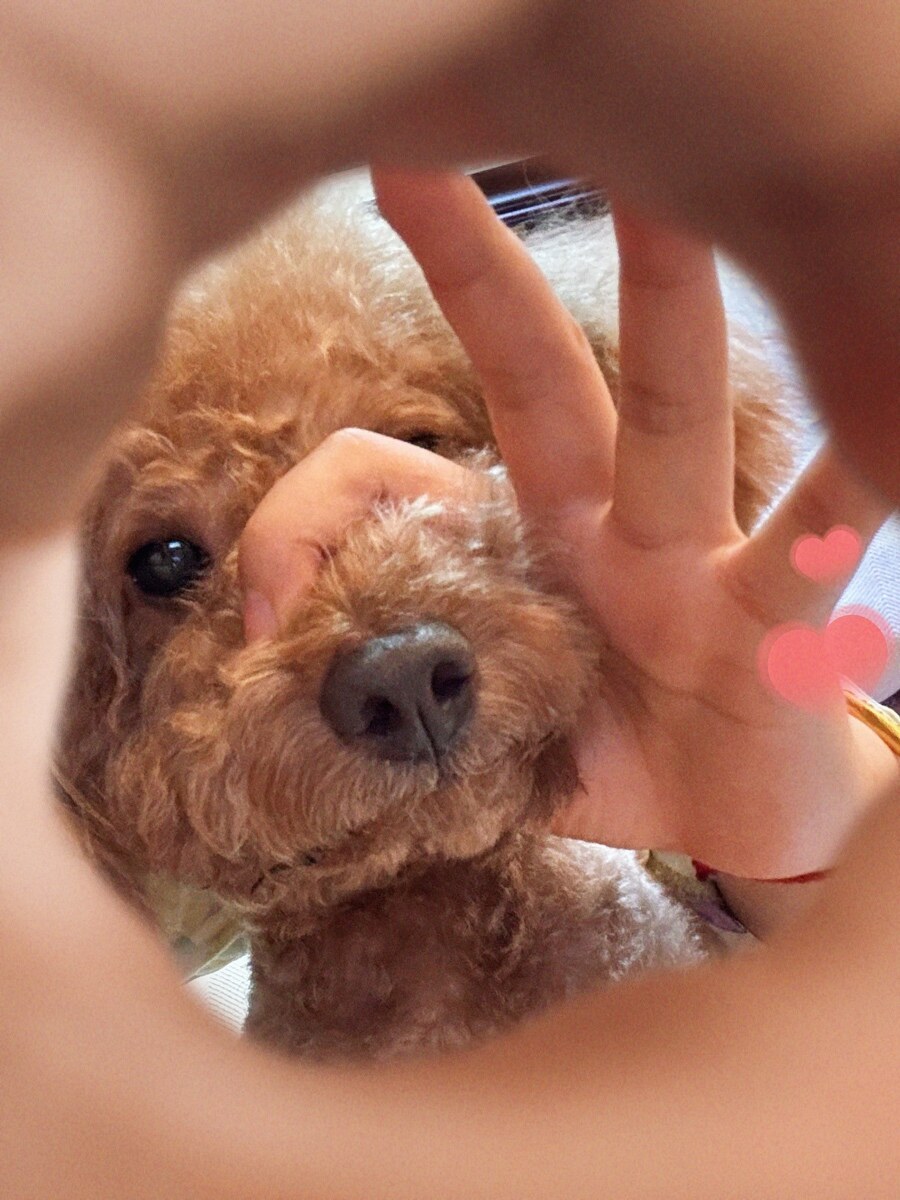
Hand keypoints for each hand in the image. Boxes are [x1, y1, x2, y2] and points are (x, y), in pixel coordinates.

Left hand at [243, 170, 894, 878]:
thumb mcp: (485, 728)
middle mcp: (605, 520)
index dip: (310, 524)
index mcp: (522, 540)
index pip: (396, 476)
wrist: (729, 820)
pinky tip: (882, 433)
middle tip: (413, 162)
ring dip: (671, 308)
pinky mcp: (771, 620)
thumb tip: (293, 668)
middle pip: (538, 374)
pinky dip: (843, 489)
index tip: (264, 618)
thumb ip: (399, 689)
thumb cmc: (609, 758)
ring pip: (675, 410)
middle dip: (480, 273)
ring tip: (671, 207)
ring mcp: (692, 558)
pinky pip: (806, 546)